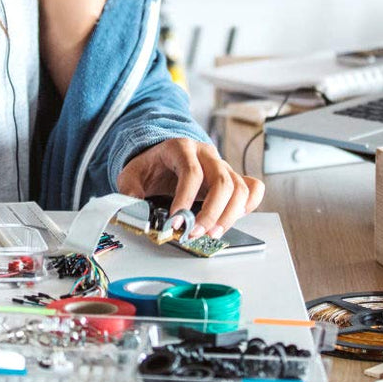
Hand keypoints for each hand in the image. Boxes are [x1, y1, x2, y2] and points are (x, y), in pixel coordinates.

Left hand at [117, 137, 264, 238]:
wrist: (163, 157)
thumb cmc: (151, 166)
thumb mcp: (132, 172)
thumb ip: (129, 188)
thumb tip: (134, 206)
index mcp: (181, 148)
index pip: (191, 172)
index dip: (185, 199)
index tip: (176, 221)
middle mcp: (206, 154)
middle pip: (221, 181)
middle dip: (211, 213)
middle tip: (195, 233)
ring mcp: (222, 165)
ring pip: (239, 187)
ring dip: (229, 215)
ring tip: (211, 234)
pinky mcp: (232, 177)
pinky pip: (252, 188)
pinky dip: (249, 205)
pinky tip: (233, 219)